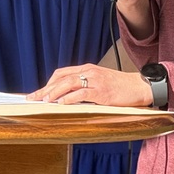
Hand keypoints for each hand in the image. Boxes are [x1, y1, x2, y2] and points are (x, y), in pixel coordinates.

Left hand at [27, 64, 152, 106]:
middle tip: (33, 98)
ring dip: (53, 93)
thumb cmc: (122, 86)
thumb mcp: (101, 80)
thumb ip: (86, 85)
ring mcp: (95, 81)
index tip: (39, 92)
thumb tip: (68, 96)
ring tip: (43, 101)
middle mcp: (90, 72)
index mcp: (88, 69)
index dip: (48, 82)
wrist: (140, 86)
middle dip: (45, 89)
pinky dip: (69, 99)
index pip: (62, 73)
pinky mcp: (102, 92)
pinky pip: (81, 94)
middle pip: (61, 78)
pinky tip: (61, 104)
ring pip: (68, 84)